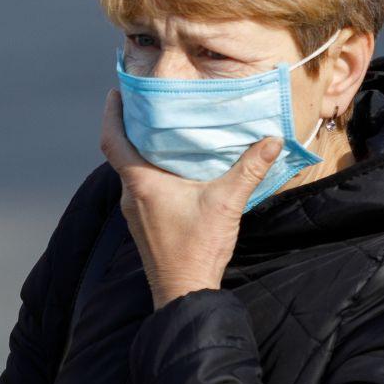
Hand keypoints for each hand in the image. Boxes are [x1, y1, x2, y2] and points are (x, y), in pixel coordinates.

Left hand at [99, 88, 283, 309]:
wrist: (184, 292)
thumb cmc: (197, 249)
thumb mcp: (226, 203)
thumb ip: (249, 169)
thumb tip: (272, 140)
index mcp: (141, 183)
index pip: (112, 140)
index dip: (111, 114)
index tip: (116, 92)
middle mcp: (131, 195)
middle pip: (121, 152)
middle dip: (130, 126)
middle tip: (147, 103)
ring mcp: (135, 212)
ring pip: (131, 171)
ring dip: (141, 150)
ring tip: (162, 129)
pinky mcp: (144, 225)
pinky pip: (141, 188)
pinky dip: (150, 171)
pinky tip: (174, 168)